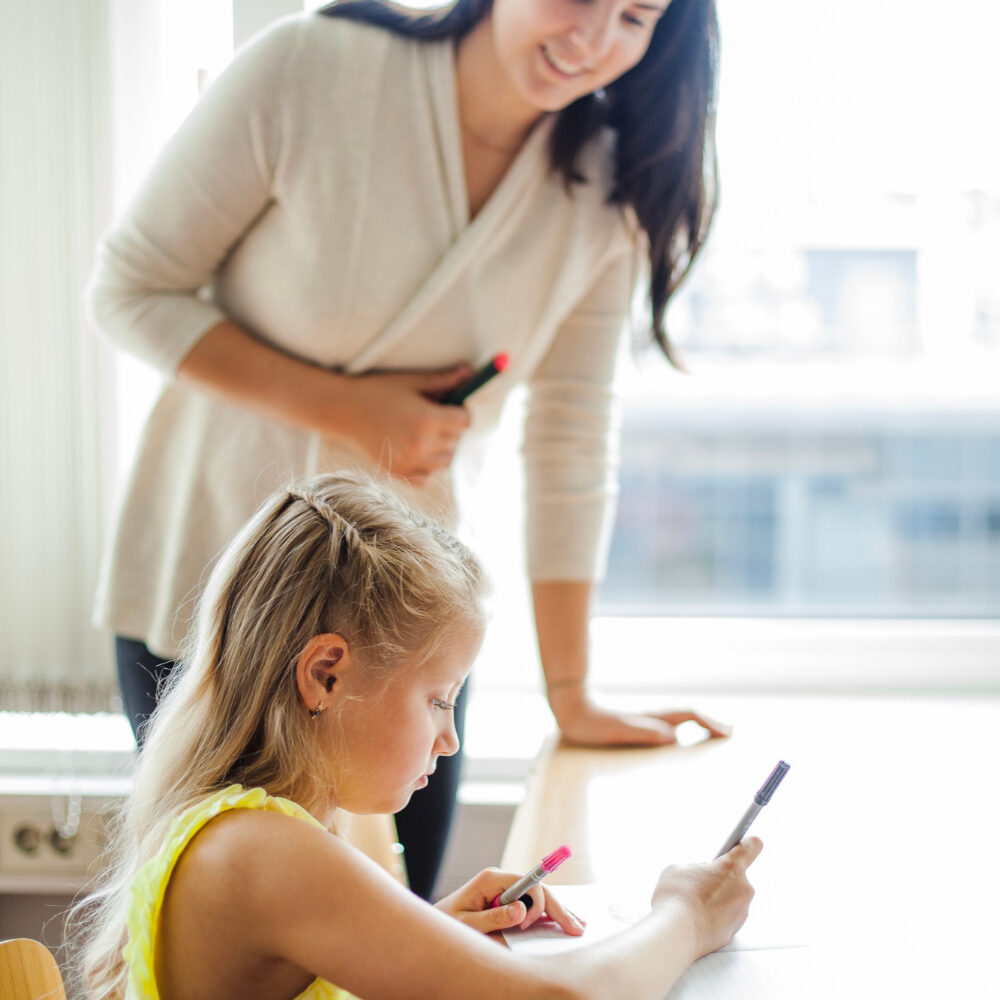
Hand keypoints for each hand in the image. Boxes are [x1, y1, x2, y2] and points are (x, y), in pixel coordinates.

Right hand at [333, 365, 472, 482]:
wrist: (342, 410)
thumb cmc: (376, 391)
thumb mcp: (411, 382)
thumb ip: (442, 380)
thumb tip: (469, 371)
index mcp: (426, 420)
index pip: (465, 422)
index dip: (460, 412)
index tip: (449, 406)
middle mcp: (421, 445)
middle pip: (456, 441)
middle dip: (451, 428)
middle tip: (433, 417)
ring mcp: (409, 462)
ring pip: (446, 461)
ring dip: (442, 448)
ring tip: (426, 434)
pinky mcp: (397, 473)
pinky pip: (427, 478)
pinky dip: (427, 467)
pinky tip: (416, 451)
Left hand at [433, 868, 584, 937]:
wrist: (436, 922)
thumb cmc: (448, 922)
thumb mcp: (468, 924)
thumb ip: (494, 918)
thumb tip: (522, 910)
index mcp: (491, 879)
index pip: (527, 883)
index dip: (536, 903)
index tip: (530, 924)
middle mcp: (501, 879)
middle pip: (538, 890)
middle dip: (558, 909)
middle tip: (577, 929)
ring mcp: (505, 888)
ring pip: (538, 896)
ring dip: (558, 911)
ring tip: (578, 926)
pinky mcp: (506, 898)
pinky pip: (531, 903)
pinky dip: (548, 914)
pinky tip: (562, 921)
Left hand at [547, 686, 730, 746]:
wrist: (572, 708)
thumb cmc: (593, 722)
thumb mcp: (618, 730)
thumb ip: (644, 732)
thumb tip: (672, 737)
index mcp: (653, 716)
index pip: (689, 715)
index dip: (710, 723)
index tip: (728, 733)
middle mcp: (653, 714)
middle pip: (689, 715)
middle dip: (710, 723)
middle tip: (730, 732)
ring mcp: (645, 717)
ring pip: (679, 718)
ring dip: (698, 724)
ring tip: (713, 734)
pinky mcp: (636, 722)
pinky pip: (667, 724)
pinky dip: (682, 728)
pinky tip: (679, 738)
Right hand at [652, 837, 762, 957]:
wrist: (676, 934)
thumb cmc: (676, 898)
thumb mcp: (677, 869)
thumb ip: (694, 867)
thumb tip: (698, 874)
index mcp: (731, 868)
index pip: (751, 847)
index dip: (747, 844)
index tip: (743, 843)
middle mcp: (743, 889)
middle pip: (736, 877)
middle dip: (720, 878)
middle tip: (699, 883)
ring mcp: (741, 913)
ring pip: (731, 898)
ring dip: (717, 899)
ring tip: (694, 904)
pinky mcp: (734, 932)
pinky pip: (726, 917)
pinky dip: (715, 916)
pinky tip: (697, 917)